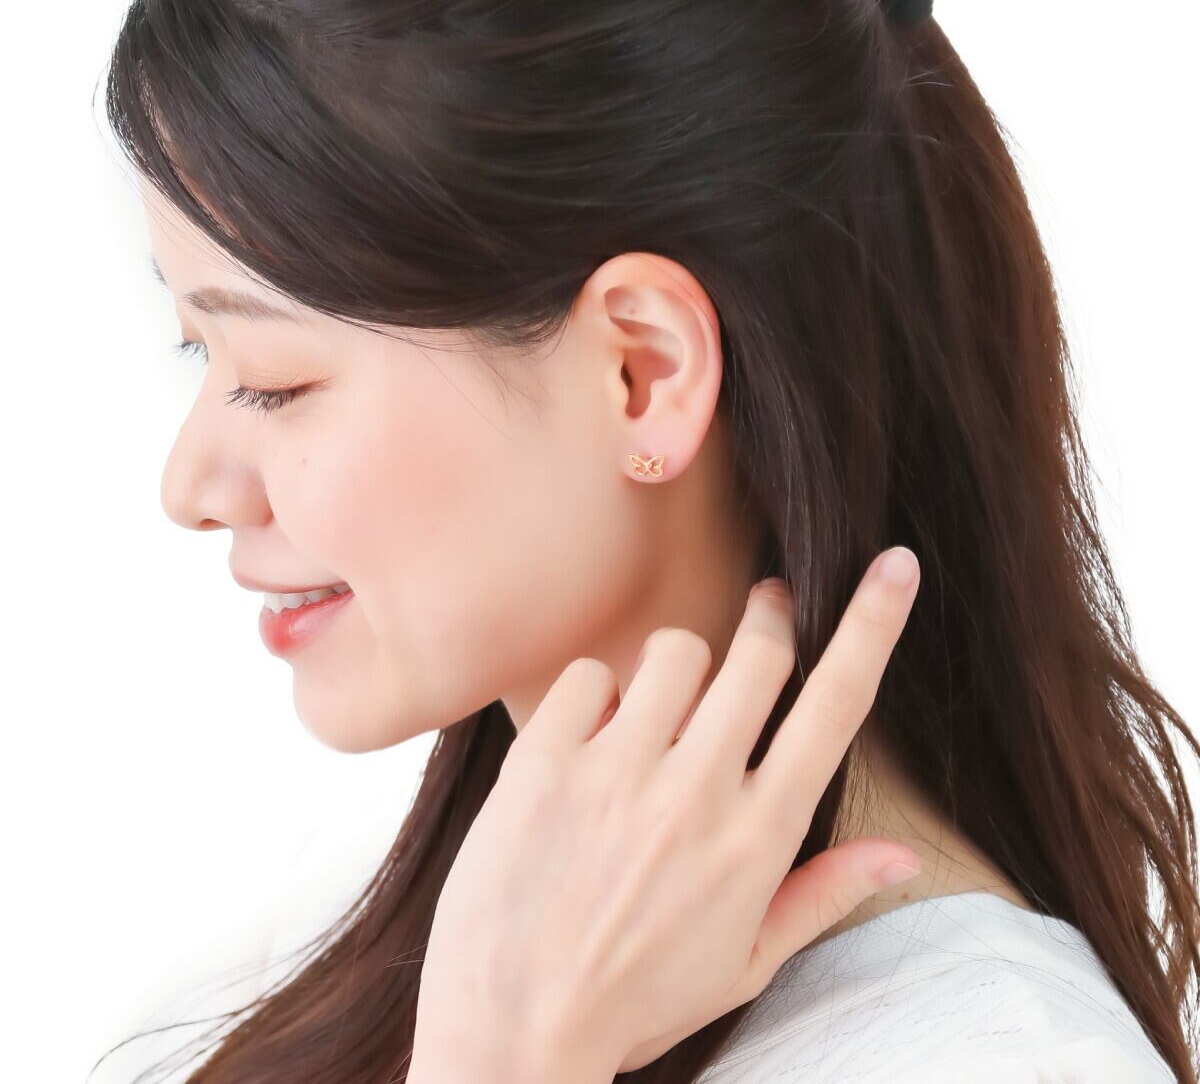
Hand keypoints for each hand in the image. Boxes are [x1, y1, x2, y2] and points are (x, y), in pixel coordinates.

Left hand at [413, 547, 921, 1079]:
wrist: (512, 1034)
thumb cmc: (633, 1000)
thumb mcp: (744, 964)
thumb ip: (823, 895)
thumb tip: (905, 854)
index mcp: (758, 838)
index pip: (836, 707)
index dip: (873, 624)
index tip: (895, 565)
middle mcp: (696, 791)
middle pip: (759, 652)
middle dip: (770, 617)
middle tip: (765, 609)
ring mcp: (618, 772)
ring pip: (677, 651)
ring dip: (678, 667)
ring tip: (657, 711)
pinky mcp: (545, 762)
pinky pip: (588, 675)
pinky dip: (594, 696)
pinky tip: (587, 744)